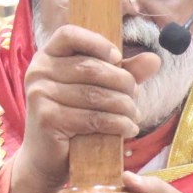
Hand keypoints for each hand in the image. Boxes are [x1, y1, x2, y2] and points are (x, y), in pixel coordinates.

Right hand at [2, 25, 159, 192]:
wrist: (45, 159)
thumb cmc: (72, 119)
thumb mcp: (97, 91)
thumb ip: (122, 73)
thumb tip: (154, 59)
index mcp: (47, 56)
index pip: (69, 34)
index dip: (97, 42)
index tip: (117, 58)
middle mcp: (39, 71)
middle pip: (91, 68)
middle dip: (122, 82)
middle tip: (136, 97)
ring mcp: (40, 94)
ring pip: (95, 94)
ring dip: (124, 106)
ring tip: (134, 116)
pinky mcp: (48, 118)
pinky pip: (92, 117)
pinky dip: (117, 124)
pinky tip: (128, 129)